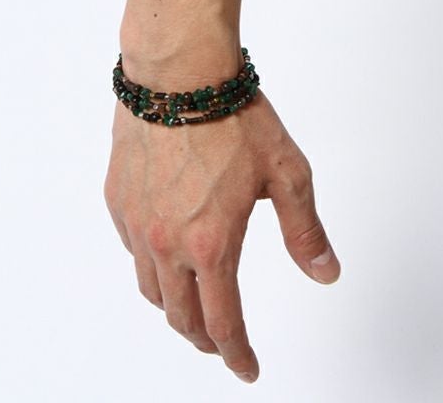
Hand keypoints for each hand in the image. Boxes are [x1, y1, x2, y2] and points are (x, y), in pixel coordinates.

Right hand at [104, 87, 340, 382]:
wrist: (179, 74)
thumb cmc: (233, 117)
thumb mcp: (286, 174)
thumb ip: (304, 231)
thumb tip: (325, 273)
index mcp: (210, 243)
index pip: (223, 322)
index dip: (236, 353)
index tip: (246, 367)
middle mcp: (165, 241)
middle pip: (179, 316)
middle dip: (203, 338)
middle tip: (220, 342)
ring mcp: (135, 221)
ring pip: (149, 288)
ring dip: (173, 307)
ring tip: (191, 304)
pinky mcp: (117, 198)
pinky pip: (130, 249)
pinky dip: (150, 265)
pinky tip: (164, 251)